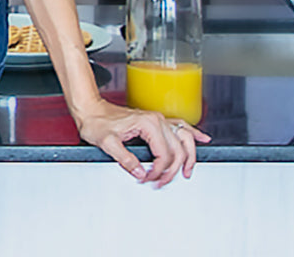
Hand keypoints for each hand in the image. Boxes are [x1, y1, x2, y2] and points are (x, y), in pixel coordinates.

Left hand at [73, 98, 208, 185]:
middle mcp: (156, 119)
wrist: (91, 109)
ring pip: (184, 138)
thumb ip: (125, 158)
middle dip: (172, 170)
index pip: (164, 154)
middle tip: (161, 183)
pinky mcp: (155, 121)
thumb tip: (142, 172)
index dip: (158, 171)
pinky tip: (202, 138)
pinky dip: (193, 133)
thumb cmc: (97, 122)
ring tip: (187, 172)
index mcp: (147, 123)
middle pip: (177, 149)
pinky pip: (180, 125)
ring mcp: (157, 119)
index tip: (148, 179)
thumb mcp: (107, 142)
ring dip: (189, 156)